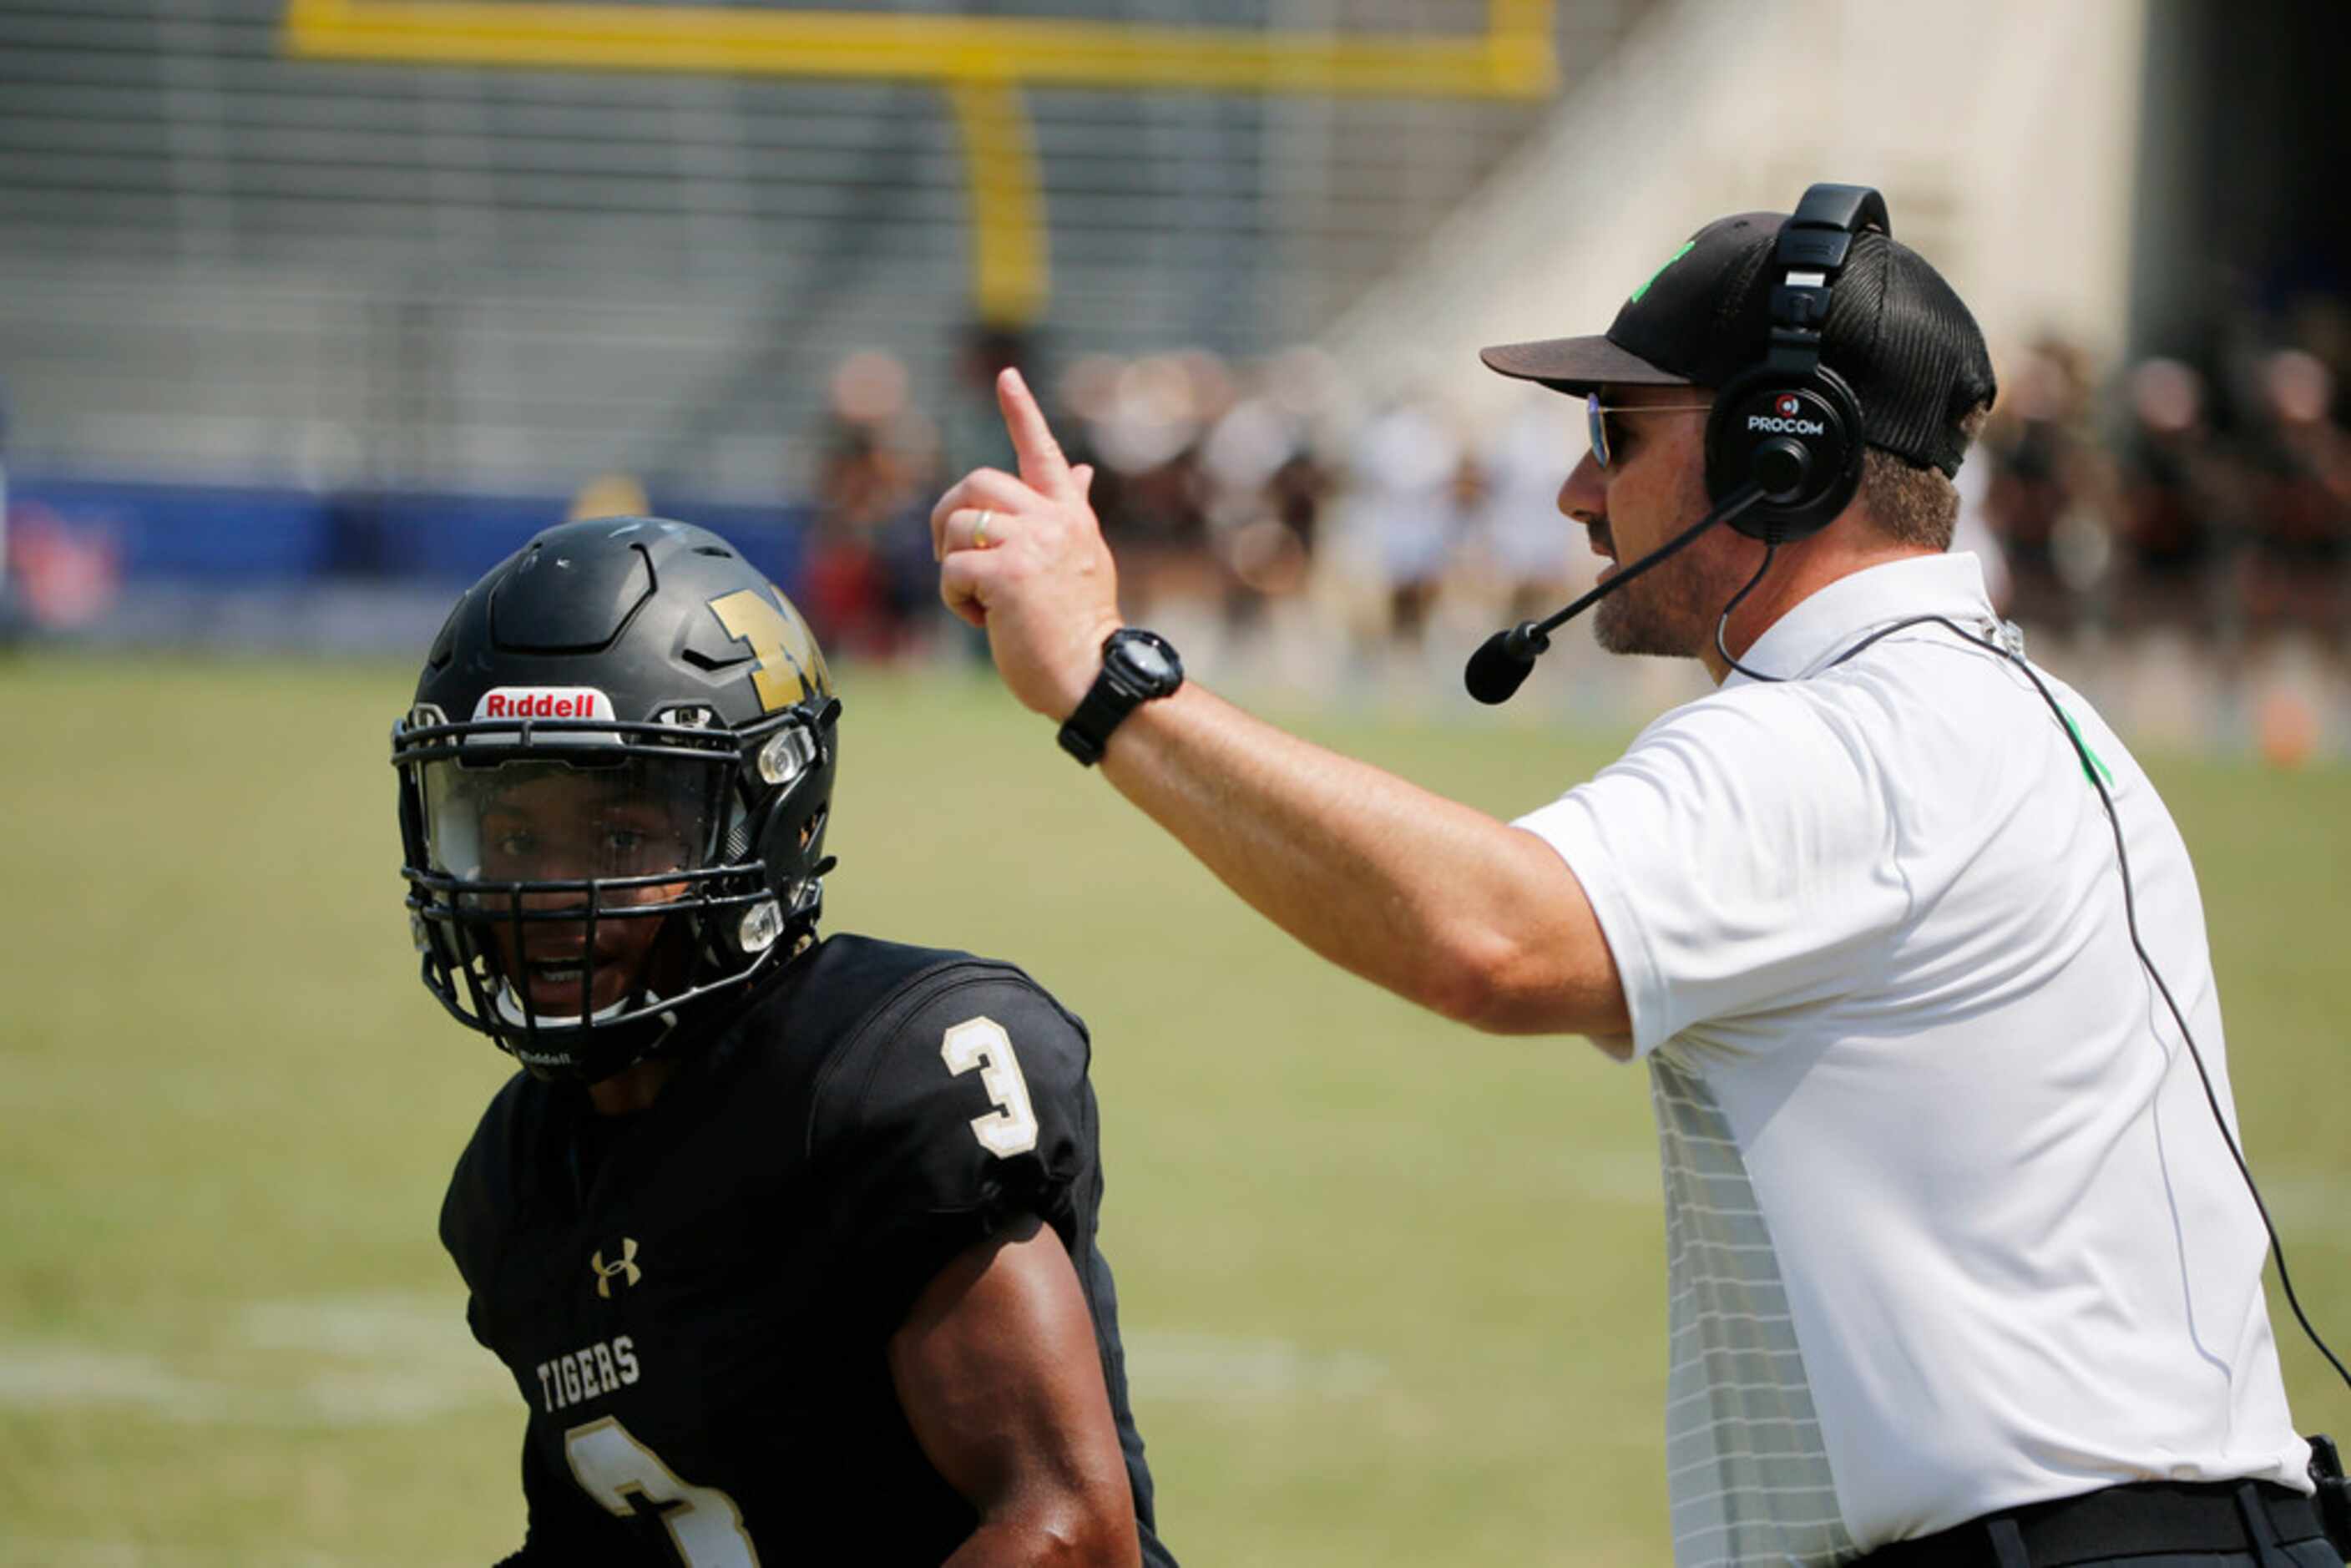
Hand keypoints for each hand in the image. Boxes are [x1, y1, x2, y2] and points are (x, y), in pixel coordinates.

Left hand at [932, 369, 1124, 719]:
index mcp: (1071, 515)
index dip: (1022, 412)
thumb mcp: (1082, 560)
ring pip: (957, 524)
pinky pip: (953, 570)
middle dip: (948, 517)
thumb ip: (1071, 513)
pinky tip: (984, 622)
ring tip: (981, 603)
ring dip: (952, 567)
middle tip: (949, 558)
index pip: (1042, 451)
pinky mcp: (1008, 573)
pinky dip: (956, 601)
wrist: (1096, 676)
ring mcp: (1032, 543)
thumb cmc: (1081, 629)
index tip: (1005, 376)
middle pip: (977, 482)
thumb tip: (1079, 469)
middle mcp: (1054, 520)